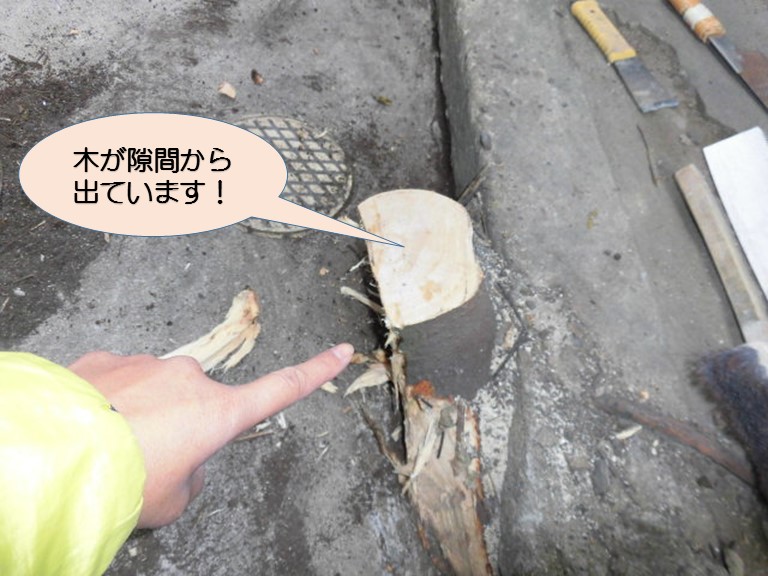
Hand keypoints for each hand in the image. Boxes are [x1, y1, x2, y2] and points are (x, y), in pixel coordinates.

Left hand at [68, 343, 352, 527]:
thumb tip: (182, 460)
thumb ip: (190, 479)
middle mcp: (191, 379)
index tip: (343, 350)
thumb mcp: (173, 502)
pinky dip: (107, 403)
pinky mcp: (110, 360)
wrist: (59, 454)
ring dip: (138, 416)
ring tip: (109, 446)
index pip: (283, 389)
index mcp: (218, 413)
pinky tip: (87, 425)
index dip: (317, 371)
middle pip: (195, 405)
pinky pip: (117, 382)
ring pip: (153, 392)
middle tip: (144, 459)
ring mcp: (149, 364)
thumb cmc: (126, 483)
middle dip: (176, 427)